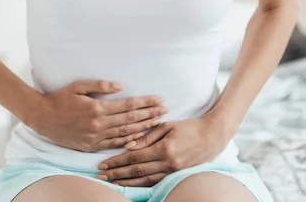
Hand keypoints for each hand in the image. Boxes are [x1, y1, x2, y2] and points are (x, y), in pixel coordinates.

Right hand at [26, 79, 168, 151]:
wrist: (43, 118)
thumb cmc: (61, 98)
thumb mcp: (78, 86)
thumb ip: (100, 85)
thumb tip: (121, 86)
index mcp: (97, 108)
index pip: (127, 106)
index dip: (145, 103)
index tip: (159, 99)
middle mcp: (98, 124)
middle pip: (130, 120)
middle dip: (150, 114)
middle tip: (165, 110)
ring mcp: (95, 137)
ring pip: (125, 134)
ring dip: (143, 128)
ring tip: (158, 122)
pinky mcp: (91, 146)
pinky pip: (114, 145)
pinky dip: (128, 142)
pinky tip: (140, 138)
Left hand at [96, 113, 225, 186]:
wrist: (211, 137)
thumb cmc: (188, 127)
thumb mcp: (167, 126)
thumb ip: (147, 136)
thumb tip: (129, 145)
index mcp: (164, 148)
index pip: (134, 157)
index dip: (117, 161)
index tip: (103, 164)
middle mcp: (167, 163)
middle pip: (137, 172)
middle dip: (117, 174)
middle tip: (101, 177)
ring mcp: (172, 172)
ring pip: (144, 181)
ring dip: (126, 183)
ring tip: (111, 183)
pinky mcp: (175, 175)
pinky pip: (155, 182)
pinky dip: (140, 185)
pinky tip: (130, 186)